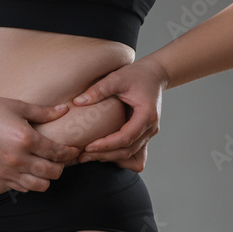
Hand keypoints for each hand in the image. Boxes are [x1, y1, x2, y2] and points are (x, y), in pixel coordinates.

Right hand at [0, 92, 79, 191]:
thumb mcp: (18, 106)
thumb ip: (44, 112)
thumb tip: (64, 110)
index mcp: (25, 138)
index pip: (57, 152)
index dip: (70, 152)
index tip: (75, 149)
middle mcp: (18, 158)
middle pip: (52, 172)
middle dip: (63, 166)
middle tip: (64, 158)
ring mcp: (6, 170)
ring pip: (39, 185)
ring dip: (48, 177)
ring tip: (49, 166)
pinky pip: (22, 188)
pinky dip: (32, 183)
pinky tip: (32, 171)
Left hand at [72, 56, 168, 171]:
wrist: (155, 75)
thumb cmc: (137, 74)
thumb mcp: (117, 78)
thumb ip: (99, 89)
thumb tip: (77, 102)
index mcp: (147, 115)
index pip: (126, 137)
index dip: (107, 145)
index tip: (88, 146)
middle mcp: (151, 127)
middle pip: (128, 150)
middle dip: (104, 155)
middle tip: (82, 156)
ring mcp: (148, 133)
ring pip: (130, 154)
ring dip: (108, 157)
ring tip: (87, 156)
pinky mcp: (143, 134)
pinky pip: (131, 151)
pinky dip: (116, 154)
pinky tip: (100, 153)